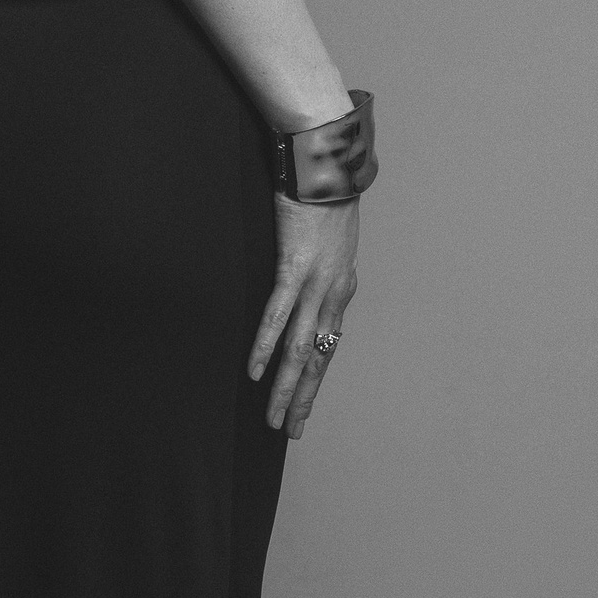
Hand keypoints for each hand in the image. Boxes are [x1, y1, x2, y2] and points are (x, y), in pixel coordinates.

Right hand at [247, 193, 358, 439]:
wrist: (327, 166)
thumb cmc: (326, 197)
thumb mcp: (334, 240)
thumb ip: (326, 267)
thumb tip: (318, 283)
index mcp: (341, 289)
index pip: (328, 346)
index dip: (315, 379)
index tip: (304, 406)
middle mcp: (332, 293)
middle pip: (317, 358)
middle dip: (303, 397)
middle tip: (291, 431)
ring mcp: (314, 283)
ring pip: (299, 348)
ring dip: (286, 387)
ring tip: (274, 418)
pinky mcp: (293, 267)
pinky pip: (277, 315)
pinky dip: (266, 346)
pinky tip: (256, 372)